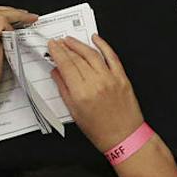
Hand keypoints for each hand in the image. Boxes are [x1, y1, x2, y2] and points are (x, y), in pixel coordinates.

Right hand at [50, 34, 144, 153]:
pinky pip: (112, 56)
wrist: (124, 137)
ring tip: (71, 40)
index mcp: (81, 93)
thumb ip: (64, 89)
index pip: (66, 65)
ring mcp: (110, 79)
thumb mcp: (74, 112)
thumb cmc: (99, 130)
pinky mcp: (122, 77)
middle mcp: (96, 83)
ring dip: (79, 44)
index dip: (57, 52)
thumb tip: (56, 73)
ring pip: (92, 54)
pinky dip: (103, 45)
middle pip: (77, 58)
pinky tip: (95, 39)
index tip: (52, 45)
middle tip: (59, 42)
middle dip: (66, 47)